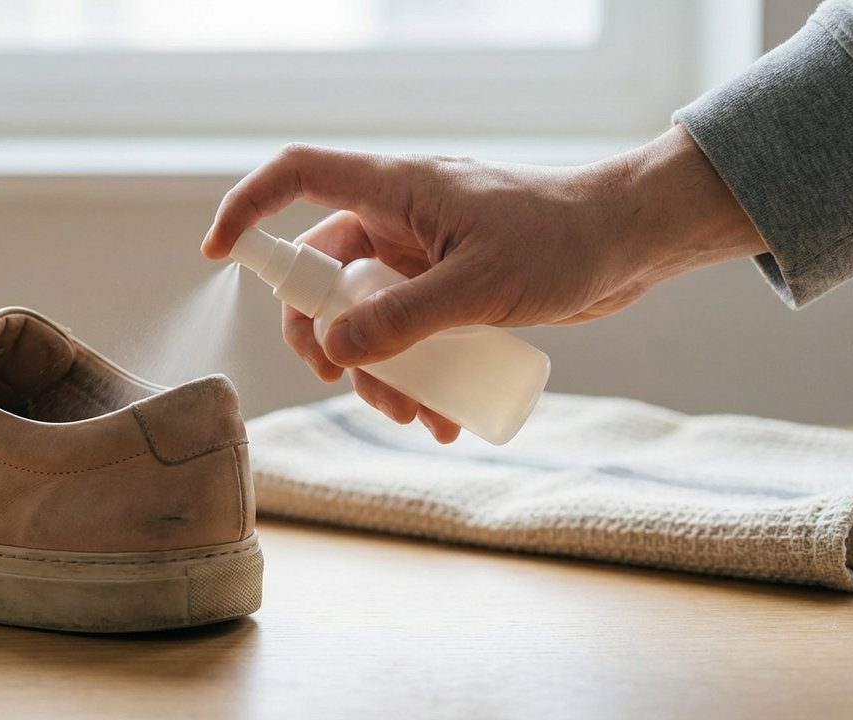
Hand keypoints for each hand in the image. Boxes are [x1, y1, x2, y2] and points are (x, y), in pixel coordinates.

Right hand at [202, 127, 765, 442]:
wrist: (633, 242)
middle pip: (323, 272)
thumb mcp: (480, 287)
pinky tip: (440, 417)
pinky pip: (407, 332)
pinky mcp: (448, 287)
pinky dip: (412, 374)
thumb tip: (334, 349)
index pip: (299, 176)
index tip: (219, 253)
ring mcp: (422, 255)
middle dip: (324, 335)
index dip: (249, 206)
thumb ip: (404, 319)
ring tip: (411, 417)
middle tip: (340, 381)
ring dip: (375, 369)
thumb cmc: (566, 242)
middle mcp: (399, 219)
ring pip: (365, 313)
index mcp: (396, 190)